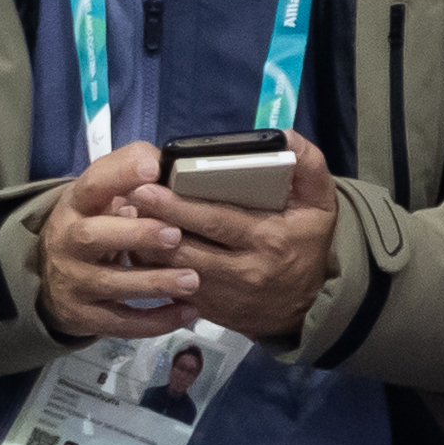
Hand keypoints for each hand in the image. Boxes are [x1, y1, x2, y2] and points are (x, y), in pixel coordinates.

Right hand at [36, 143, 201, 340]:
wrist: (54, 276)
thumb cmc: (96, 224)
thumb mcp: (102, 194)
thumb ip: (130, 172)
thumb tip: (167, 160)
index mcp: (77, 205)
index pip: (92, 184)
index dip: (121, 175)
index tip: (153, 170)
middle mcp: (68, 242)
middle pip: (93, 236)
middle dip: (135, 235)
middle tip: (174, 235)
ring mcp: (73, 281)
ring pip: (110, 284)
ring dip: (152, 282)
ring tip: (192, 280)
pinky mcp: (83, 315)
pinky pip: (118, 322)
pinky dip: (153, 321)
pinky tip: (186, 312)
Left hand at [128, 131, 337, 342]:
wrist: (303, 303)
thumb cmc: (307, 242)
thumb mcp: (320, 202)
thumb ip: (307, 165)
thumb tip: (283, 136)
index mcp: (268, 239)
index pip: (217, 221)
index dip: (179, 207)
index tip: (148, 188)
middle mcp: (241, 270)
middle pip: (186, 246)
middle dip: (151, 223)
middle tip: (124, 200)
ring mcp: (219, 293)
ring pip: (170, 270)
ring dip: (142, 245)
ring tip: (123, 219)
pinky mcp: (203, 307)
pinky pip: (167, 287)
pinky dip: (148, 267)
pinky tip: (132, 245)